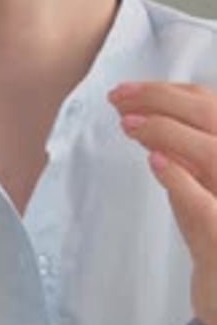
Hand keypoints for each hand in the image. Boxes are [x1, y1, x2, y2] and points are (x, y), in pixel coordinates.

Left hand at [109, 81, 216, 324]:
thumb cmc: (209, 234)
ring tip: (128, 123)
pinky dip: (181, 179)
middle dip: (163, 100)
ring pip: (213, 153)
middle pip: (213, 117)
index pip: (211, 106)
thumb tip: (141, 114)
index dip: (170, 92)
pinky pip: (206, 207)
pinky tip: (155, 160)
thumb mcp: (195, 185)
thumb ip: (178, 152)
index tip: (130, 89)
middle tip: (118, 97)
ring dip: (168, 131)